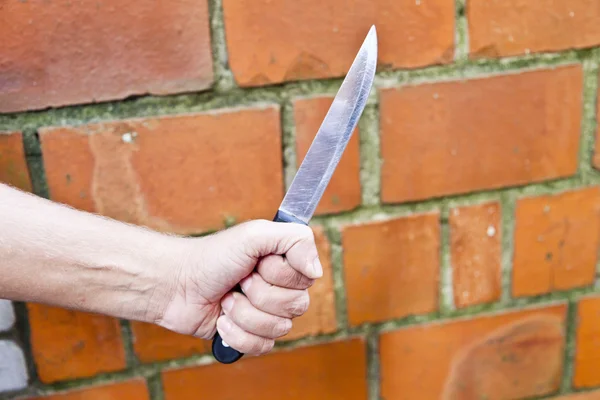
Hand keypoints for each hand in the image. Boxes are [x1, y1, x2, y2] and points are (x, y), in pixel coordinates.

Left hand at [156, 220, 322, 355]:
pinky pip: (262, 346)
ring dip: (245, 313)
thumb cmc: (212, 257)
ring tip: (227, 299)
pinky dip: (237, 333)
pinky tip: (223, 319)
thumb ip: (295, 240)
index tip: (257, 262)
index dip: (279, 274)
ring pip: (279, 328)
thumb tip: (316, 272)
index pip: (306, 279)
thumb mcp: (254, 235)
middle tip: (239, 281)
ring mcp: (266, 314)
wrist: (177, 285)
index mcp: (285, 264)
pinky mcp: (251, 336)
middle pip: (296, 306)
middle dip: (259, 294)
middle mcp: (280, 289)